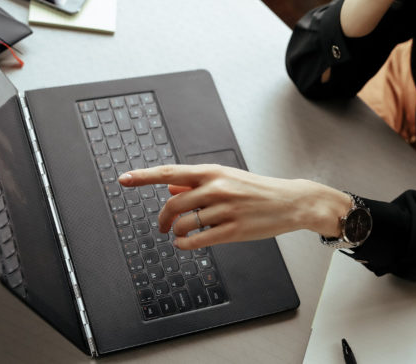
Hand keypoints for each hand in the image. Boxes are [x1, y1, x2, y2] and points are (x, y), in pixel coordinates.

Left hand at [118, 164, 351, 249]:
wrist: (292, 201)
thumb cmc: (259, 190)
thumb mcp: (228, 178)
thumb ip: (198, 182)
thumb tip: (171, 185)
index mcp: (214, 172)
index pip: (171, 172)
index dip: (144, 176)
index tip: (123, 178)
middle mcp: (217, 188)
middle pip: (173, 203)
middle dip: (163, 218)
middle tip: (163, 225)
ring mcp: (225, 210)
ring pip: (185, 223)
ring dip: (176, 231)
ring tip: (179, 234)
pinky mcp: (234, 230)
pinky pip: (198, 240)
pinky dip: (185, 244)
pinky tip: (185, 244)